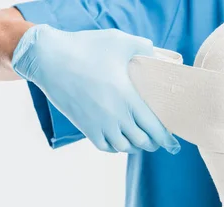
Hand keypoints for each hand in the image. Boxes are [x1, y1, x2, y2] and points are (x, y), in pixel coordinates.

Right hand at [11, 25, 179, 153]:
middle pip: (143, 141)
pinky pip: (105, 147)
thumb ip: (144, 48)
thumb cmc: (85, 48)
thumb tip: (160, 56)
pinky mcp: (85, 127)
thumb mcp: (119, 41)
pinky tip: (120, 142)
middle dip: (155, 144)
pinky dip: (116, 148)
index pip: (156, 128)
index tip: (175, 145)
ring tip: (141, 141)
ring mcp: (100, 124)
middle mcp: (117, 116)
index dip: (168, 140)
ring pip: (125, 147)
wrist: (48, 58)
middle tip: (160, 141)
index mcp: (129, 98)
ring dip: (136, 146)